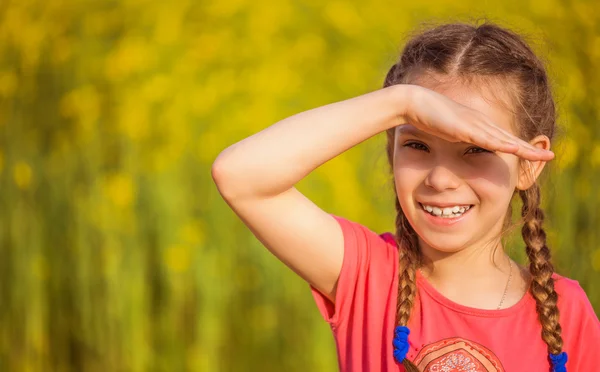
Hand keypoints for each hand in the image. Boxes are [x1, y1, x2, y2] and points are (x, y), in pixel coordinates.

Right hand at [398, 85, 553, 160]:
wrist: (413, 102)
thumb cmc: (424, 116)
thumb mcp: (443, 131)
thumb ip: (451, 138)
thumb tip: (454, 149)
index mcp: (476, 126)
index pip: (501, 139)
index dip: (518, 147)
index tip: (532, 155)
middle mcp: (479, 123)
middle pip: (509, 139)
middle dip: (530, 149)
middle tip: (550, 156)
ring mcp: (473, 124)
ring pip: (504, 139)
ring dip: (524, 148)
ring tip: (542, 156)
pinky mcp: (464, 127)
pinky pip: (487, 139)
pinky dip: (502, 145)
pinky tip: (515, 150)